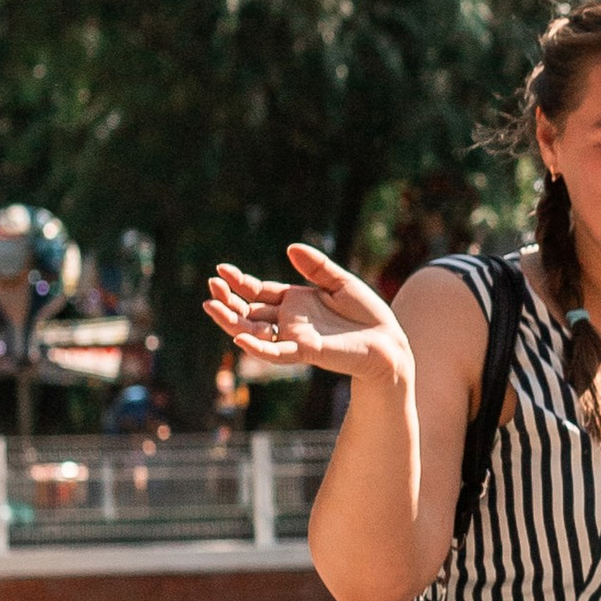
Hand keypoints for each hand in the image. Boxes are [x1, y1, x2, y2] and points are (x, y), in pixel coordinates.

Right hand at [204, 246, 407, 384]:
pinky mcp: (307, 352)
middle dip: (228, 300)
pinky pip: (277, 353)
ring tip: (211, 306)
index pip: (258, 292)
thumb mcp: (340, 282)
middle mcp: (289, 320)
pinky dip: (258, 347)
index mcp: (294, 302)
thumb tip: (290, 248)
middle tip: (212, 285)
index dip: (240, 282)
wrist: (388, 341)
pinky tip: (240, 339)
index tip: (222, 270)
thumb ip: (317, 267)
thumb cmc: (367, 313)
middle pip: (249, 312)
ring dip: (231, 322)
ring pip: (254, 333)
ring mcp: (295, 337)